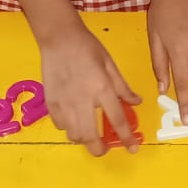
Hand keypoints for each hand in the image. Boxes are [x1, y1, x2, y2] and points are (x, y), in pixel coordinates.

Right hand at [37, 22, 141, 155]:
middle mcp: (83, 100)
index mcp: (102, 88)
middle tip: (105, 149)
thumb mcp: (110, 64)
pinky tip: (73, 119)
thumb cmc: (88, 48)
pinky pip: (60, 125)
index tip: (133, 148)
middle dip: (99, 149)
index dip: (127, 137)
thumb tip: (137, 103)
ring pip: (74, 134)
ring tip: (90, 133)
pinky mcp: (51, 102)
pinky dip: (68, 127)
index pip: (117, 119)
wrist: (59, 38)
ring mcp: (64, 102)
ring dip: (84, 139)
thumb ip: (123, 87)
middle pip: (90, 136)